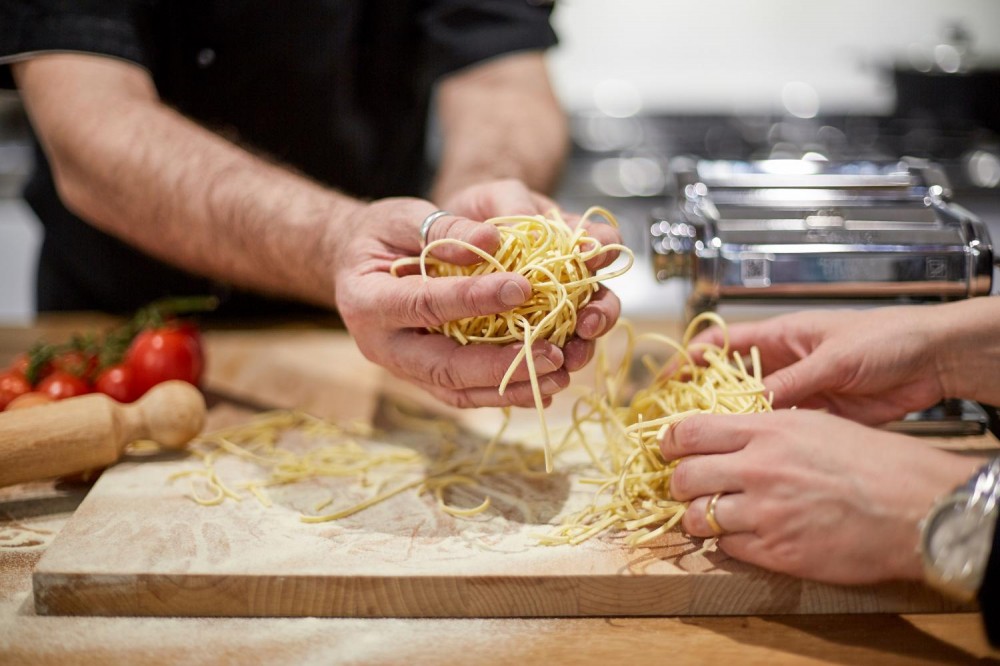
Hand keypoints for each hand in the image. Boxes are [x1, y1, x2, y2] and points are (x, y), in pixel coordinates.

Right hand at [331, 196, 571, 407]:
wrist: (358, 264)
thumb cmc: (380, 234)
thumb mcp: (403, 217)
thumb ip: (444, 228)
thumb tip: (493, 240)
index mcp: (367, 301)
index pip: (425, 303)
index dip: (473, 298)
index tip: (523, 287)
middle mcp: (382, 346)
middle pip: (444, 367)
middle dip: (500, 365)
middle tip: (553, 352)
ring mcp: (404, 369)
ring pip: (459, 392)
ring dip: (512, 387)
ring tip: (559, 373)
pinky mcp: (426, 378)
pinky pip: (467, 394)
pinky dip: (507, 392)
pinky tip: (546, 383)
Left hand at [441, 179, 622, 372]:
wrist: (458, 238)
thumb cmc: (483, 210)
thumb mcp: (495, 196)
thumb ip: (509, 204)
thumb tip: (499, 236)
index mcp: (571, 239)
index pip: (603, 242)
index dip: (602, 251)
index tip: (590, 259)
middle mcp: (571, 278)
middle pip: (601, 298)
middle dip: (601, 314)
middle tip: (587, 324)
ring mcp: (553, 309)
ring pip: (579, 334)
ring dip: (580, 348)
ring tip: (569, 359)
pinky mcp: (530, 335)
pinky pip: (547, 354)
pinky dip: (549, 369)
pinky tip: (543, 381)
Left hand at [661, 410, 979, 584]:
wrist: (917, 506)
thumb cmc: (875, 462)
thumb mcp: (815, 425)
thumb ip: (765, 429)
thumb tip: (726, 436)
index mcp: (766, 431)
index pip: (689, 431)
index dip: (670, 442)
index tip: (669, 449)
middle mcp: (758, 469)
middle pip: (684, 476)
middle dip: (678, 483)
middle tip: (686, 486)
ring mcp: (764, 513)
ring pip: (697, 517)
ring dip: (697, 518)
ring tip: (710, 515)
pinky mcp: (777, 552)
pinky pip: (728, 548)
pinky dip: (729, 542)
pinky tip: (745, 534)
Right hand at [691, 307, 950, 424]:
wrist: (931, 361)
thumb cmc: (885, 339)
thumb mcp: (833, 358)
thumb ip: (792, 382)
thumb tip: (752, 407)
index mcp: (780, 336)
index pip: (721, 344)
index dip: (690, 360)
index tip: (666, 382)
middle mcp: (782, 364)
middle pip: (729, 381)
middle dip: (702, 399)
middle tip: (678, 424)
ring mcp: (798, 391)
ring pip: (752, 409)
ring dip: (731, 425)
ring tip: (705, 447)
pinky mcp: (816, 415)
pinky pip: (780, 429)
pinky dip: (763, 441)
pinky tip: (747, 457)